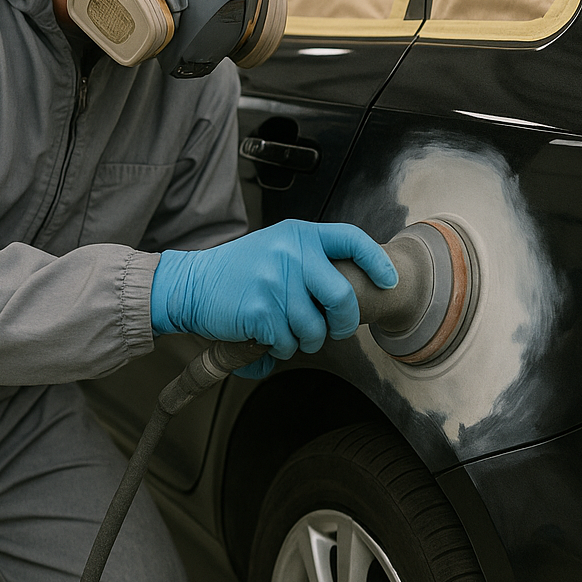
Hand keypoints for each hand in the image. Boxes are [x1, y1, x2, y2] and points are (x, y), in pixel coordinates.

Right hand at [150, 220, 397, 376]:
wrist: (193, 284)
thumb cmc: (239, 271)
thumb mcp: (276, 248)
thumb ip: (311, 259)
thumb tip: (356, 285)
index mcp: (299, 234)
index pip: (351, 239)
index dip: (375, 262)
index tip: (387, 280)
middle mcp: (291, 253)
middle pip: (342, 298)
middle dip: (343, 324)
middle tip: (335, 330)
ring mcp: (276, 281)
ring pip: (315, 328)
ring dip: (306, 340)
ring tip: (289, 332)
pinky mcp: (261, 310)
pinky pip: (289, 342)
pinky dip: (281, 348)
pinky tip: (267, 336)